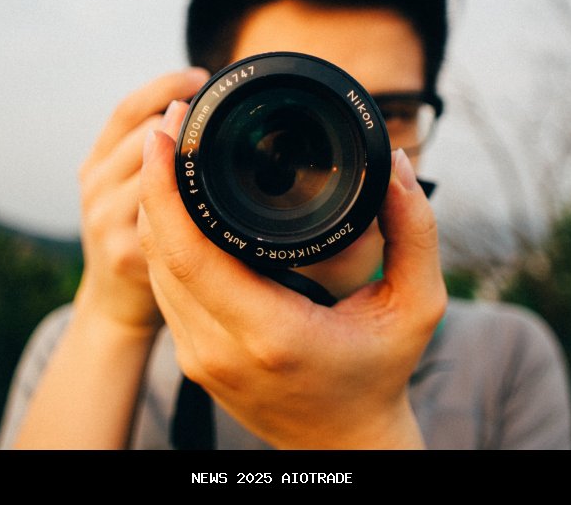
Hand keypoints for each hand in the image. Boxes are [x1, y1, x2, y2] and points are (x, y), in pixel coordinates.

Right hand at [74, 68, 207, 332]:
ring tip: (223, 153)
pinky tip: (215, 201)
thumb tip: (197, 106)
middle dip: (183, 118)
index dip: (164, 85)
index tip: (201, 75)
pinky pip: (163, 220)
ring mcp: (104, 220)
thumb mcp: (130, 189)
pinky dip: (189, 205)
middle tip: (222, 111)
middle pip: (142, 133)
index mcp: (97, 162)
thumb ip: (152, 154)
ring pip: (153, 174)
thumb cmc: (136, 237)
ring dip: (188, 159)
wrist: (114, 307)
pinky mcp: (125, 255)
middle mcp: (94, 185)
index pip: (128, 108)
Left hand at [138, 127, 447, 448]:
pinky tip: (175, 205)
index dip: (164, 187)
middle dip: (153, 182)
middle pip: (158, 252)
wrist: (346, 443)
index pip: (188, 250)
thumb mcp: (418, 304)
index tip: (165, 133)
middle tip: (168, 126)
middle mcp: (220, 347)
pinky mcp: (192, 359)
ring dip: (153, 209)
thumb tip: (396, 165)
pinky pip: (163, 288)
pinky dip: (163, 242)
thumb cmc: (381, 372)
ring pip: (152, 269)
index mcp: (271, 331)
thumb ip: (416, 232)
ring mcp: (199, 357)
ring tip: (169, 154)